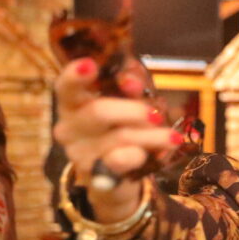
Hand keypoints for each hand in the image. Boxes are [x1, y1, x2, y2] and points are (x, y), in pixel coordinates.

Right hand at [53, 58, 175, 220]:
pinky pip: (122, 160)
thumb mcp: (127, 101)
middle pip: (99, 112)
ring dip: (153, 135)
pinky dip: (143, 154)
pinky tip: (158, 155)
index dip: (75, 75)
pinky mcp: (95, 174)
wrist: (116, 175)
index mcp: (72, 103)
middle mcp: (69, 127)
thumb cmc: (121, 128)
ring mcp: (79, 152)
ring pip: (120, 137)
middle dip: (135, 111)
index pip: (65, 86)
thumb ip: (130, 85)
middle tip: (157, 115)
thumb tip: (132, 80)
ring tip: (173, 137)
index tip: (90, 65)